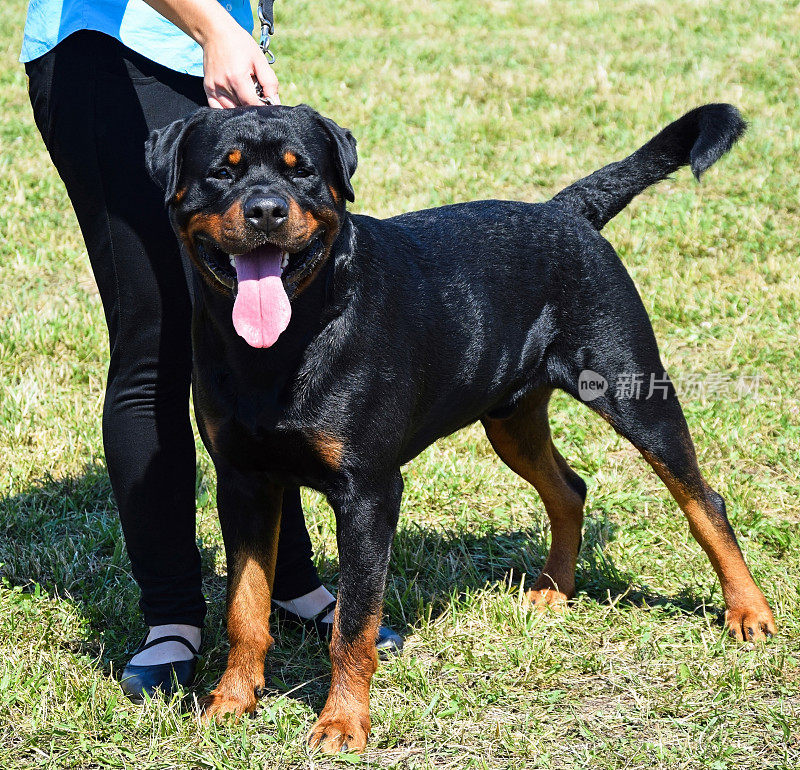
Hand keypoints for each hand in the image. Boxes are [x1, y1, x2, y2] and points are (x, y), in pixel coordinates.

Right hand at [141, 0, 280, 107]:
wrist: (215, 32)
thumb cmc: (239, 44)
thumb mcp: (259, 59)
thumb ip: (269, 82)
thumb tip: (275, 102)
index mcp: (237, 78)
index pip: (253, 104)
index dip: (262, 107)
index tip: (267, 102)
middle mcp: (223, 85)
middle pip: (242, 108)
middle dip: (252, 106)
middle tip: (256, 94)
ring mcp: (213, 88)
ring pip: (231, 110)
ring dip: (240, 107)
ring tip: (245, 93)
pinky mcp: (207, 88)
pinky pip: (217, 108)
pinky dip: (227, 109)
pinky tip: (234, 101)